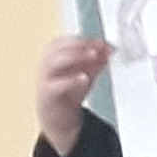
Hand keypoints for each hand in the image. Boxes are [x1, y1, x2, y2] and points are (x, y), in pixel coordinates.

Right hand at [33, 36, 109, 154]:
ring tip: (93, 55)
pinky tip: (83, 78)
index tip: (102, 42)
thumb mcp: (86, 72)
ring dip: (74, 56)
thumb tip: (110, 49)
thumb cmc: (69, 91)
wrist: (58, 116)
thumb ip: (97, 61)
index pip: (66, 41)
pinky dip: (70, 81)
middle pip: (57, 48)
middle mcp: (48, 65)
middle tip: (97, 47)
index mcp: (55, 56)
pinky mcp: (48, 95)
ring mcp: (46, 79)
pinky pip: (56, 86)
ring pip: (53, 63)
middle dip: (79, 45)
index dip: (84, 39)